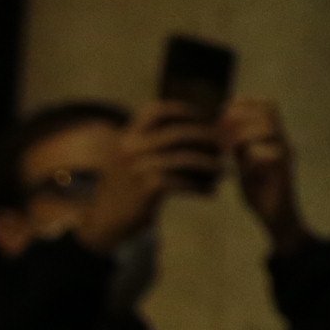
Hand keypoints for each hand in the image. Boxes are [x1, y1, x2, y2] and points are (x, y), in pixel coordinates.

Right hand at [73, 101, 217, 254]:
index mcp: (129, 134)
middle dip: (206, 138)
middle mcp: (131, 147)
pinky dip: (201, 186)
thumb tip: (200, 130)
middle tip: (224, 148)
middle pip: (178, 133)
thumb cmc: (130, 186)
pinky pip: (184, 182)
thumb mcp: (134, 157)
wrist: (105, 219)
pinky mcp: (147, 189)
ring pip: (185, 158)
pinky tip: (211, 191)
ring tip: (222, 171)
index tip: (207, 120)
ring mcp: (138, 167)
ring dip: (209, 164)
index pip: (157, 110)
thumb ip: (156, 142)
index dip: (185, 111)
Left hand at [222, 98, 308, 252]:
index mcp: (275, 138)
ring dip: (243, 136)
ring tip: (229, 150)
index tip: (223, 116)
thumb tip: (222, 124)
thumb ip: (238, 144)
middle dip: (239, 118)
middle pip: (267, 112)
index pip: (267, 105)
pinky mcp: (283, 174)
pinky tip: (240, 170)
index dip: (244, 104)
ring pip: (267, 129)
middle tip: (221, 134)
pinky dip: (249, 160)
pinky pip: (267, 156)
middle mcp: (283, 143)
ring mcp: (285, 158)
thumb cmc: (259, 191)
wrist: (277, 219)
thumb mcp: (244, 162)